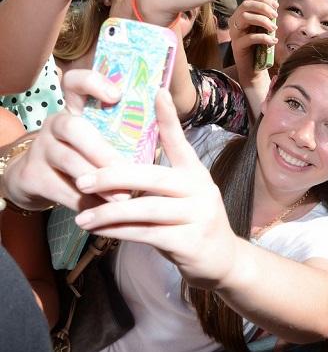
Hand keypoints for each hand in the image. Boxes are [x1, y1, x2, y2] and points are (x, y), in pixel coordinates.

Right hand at [1, 70, 125, 211]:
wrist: (39, 181)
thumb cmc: (88, 157)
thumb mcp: (103, 140)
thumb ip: (127, 135)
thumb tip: (167, 136)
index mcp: (75, 108)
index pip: (76, 82)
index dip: (93, 83)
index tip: (117, 96)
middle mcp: (55, 123)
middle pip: (73, 128)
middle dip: (101, 150)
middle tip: (125, 170)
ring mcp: (40, 149)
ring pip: (68, 161)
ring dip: (98, 181)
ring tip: (122, 198)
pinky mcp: (32, 176)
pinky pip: (62, 189)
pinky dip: (86, 202)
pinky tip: (104, 211)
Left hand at [72, 89, 237, 289]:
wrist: (222, 260)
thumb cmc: (194, 223)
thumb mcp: (185, 195)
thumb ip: (162, 182)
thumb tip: (117, 170)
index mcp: (196, 173)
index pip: (181, 141)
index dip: (168, 118)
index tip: (157, 91)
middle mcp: (200, 189)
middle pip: (153, 177)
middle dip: (113, 177)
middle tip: (82, 181)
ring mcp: (198, 215)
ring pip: (145, 209)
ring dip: (109, 213)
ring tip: (81, 217)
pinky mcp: (190, 241)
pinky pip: (147, 234)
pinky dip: (119, 233)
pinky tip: (100, 232)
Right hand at [229, 0, 277, 82]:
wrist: (253, 68)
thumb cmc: (258, 46)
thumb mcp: (262, 26)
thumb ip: (262, 10)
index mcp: (240, 15)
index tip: (276, 5)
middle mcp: (234, 22)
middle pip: (246, 5)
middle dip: (263, 7)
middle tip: (276, 16)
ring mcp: (235, 34)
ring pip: (246, 18)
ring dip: (263, 21)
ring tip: (274, 29)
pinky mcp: (238, 47)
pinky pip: (250, 38)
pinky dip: (264, 38)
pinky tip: (273, 41)